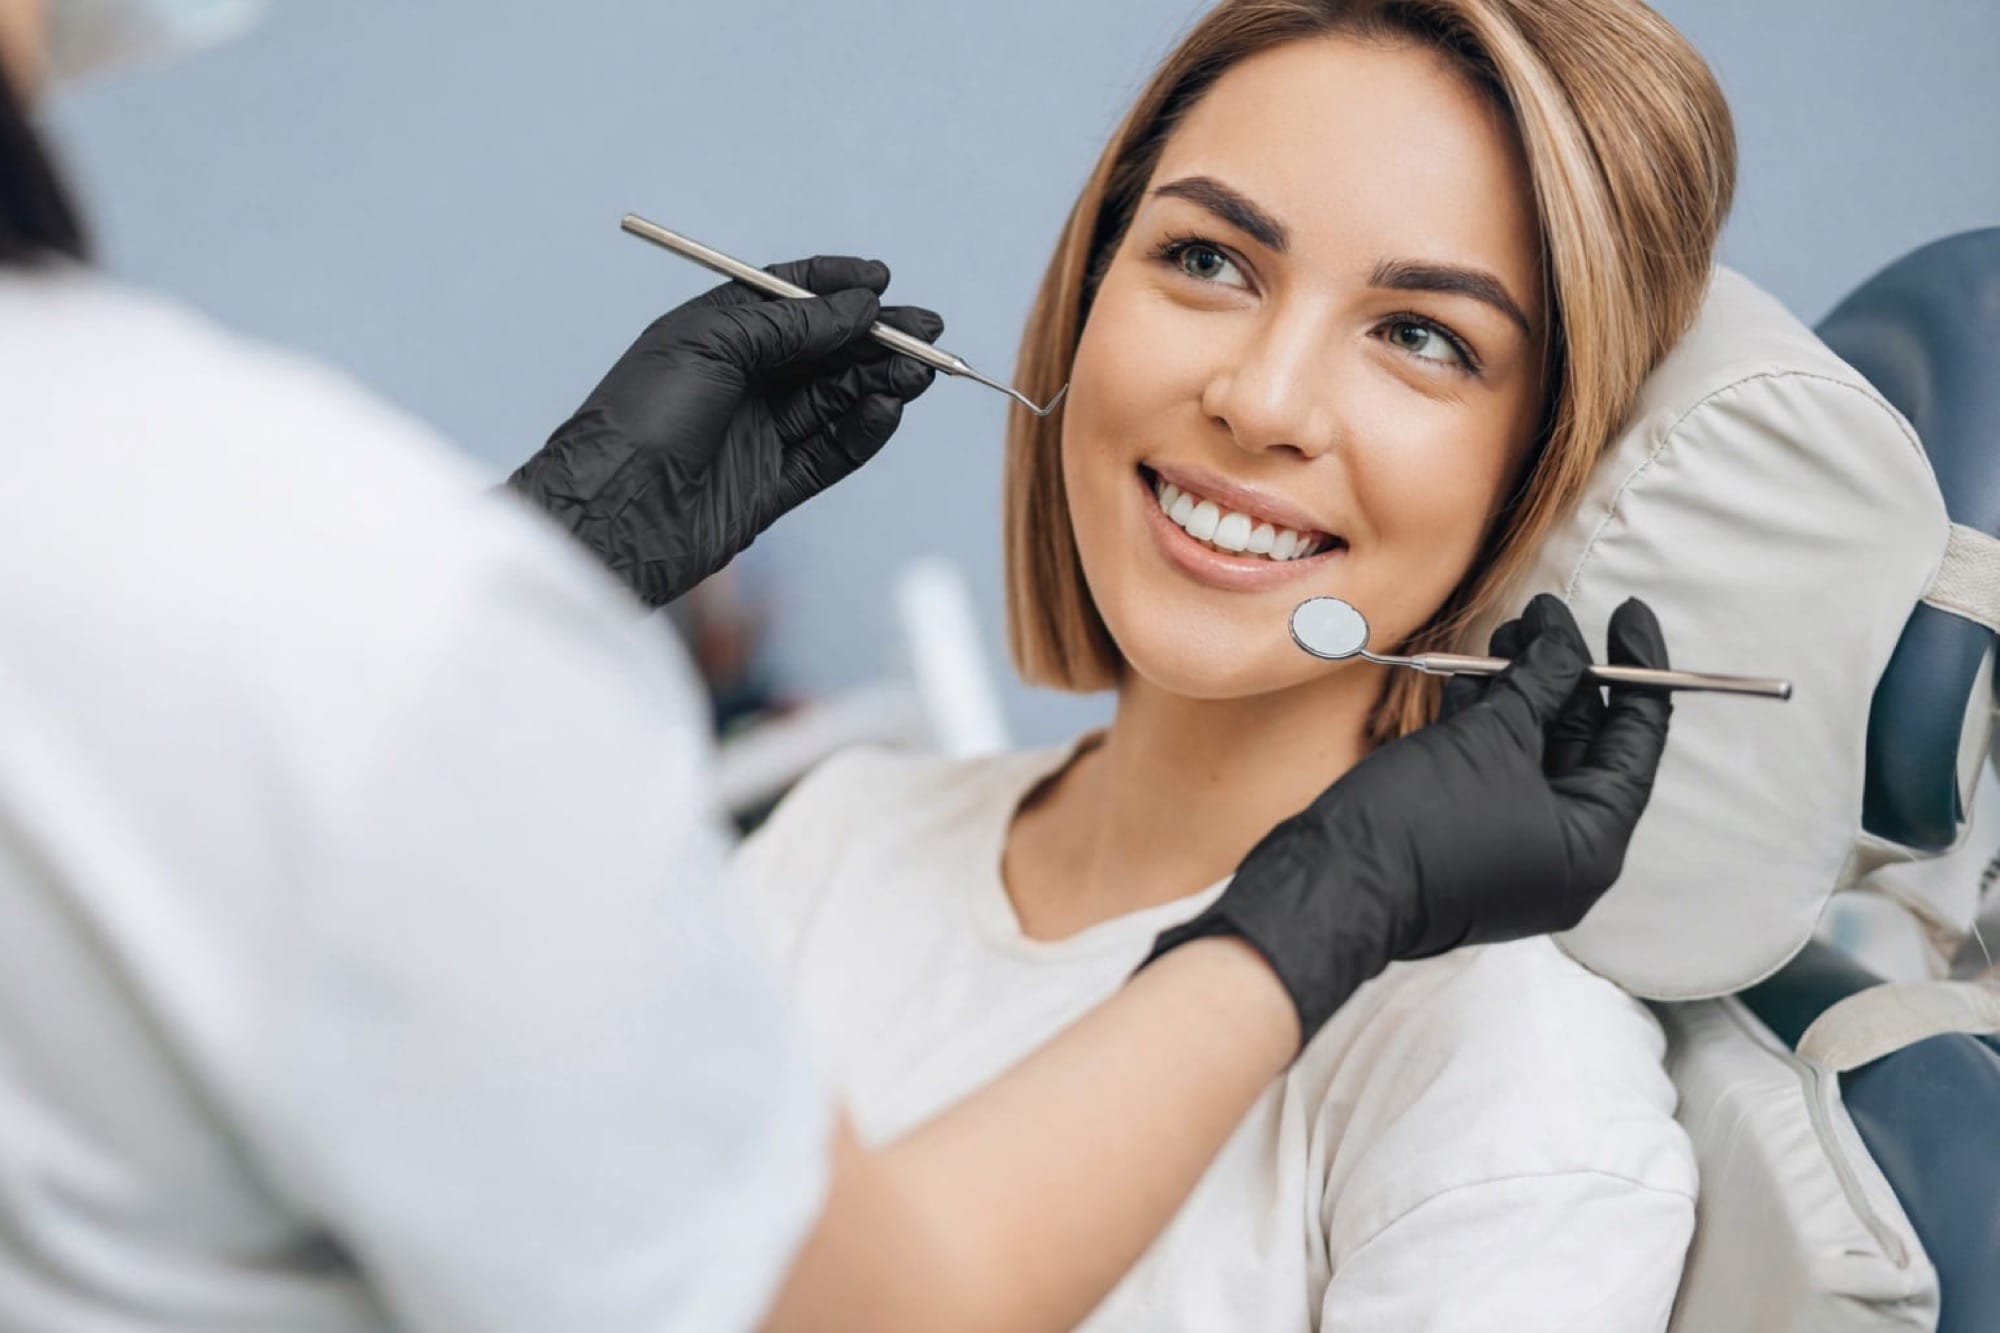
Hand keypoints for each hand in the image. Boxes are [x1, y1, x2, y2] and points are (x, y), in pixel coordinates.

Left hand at [509, 257, 943, 605]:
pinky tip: (887, 410)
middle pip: (825, 350)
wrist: (610, 514)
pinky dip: (864, 431)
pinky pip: (833, 453)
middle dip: (877, 337)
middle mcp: (740, 381)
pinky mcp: (774, 487)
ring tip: (918, 371)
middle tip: (928, 330)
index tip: (882, 278)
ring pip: (836, 399)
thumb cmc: (639, 417)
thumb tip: (859, 305)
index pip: (787, 298)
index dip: (836, 286)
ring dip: (880, 381)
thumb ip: (789, 323)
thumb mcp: (710, 343)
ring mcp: (758, 434)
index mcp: (715, 334)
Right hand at [1143, 594, 1673, 1047]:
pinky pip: (1494, 774)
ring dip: (1521, 691)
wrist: (1332, 884)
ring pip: (1532, 755)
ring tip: (1506, 632)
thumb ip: (1542, 683)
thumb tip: (1566, 642)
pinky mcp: (1468, 843)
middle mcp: (1562, 855)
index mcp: (1593, 844)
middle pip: (1583, 746)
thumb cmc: (1422, 824)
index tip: (1629, 612)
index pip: (1637, 743)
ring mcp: (1512, 852)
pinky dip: (1487, 726)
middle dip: (1563, 674)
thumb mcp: (1493, 739)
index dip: (1638, 669)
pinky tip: (1471, 676)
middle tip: (1543, 615)